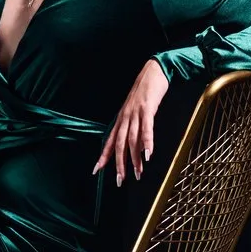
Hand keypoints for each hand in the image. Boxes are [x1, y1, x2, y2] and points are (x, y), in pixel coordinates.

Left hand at [93, 60, 168, 185]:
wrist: (153, 71)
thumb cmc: (145, 91)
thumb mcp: (137, 110)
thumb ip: (136, 127)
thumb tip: (137, 147)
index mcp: (121, 118)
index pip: (110, 140)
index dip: (104, 155)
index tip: (97, 170)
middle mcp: (125, 117)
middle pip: (119, 144)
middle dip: (119, 164)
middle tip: (120, 180)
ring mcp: (136, 113)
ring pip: (132, 139)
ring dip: (135, 158)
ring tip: (139, 172)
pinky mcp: (147, 108)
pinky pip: (146, 128)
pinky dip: (147, 143)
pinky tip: (149, 154)